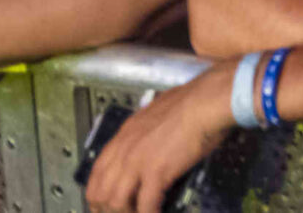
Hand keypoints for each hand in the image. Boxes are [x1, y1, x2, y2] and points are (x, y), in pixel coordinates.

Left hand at [84, 71, 235, 212]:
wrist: (206, 101)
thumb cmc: (192, 100)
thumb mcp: (158, 110)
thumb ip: (149, 128)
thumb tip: (155, 134)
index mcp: (124, 135)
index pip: (96, 173)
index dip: (98, 193)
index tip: (105, 203)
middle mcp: (124, 150)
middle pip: (100, 192)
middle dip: (108, 209)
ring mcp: (138, 162)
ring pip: (116, 202)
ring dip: (127, 212)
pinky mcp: (157, 172)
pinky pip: (146, 205)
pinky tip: (157, 212)